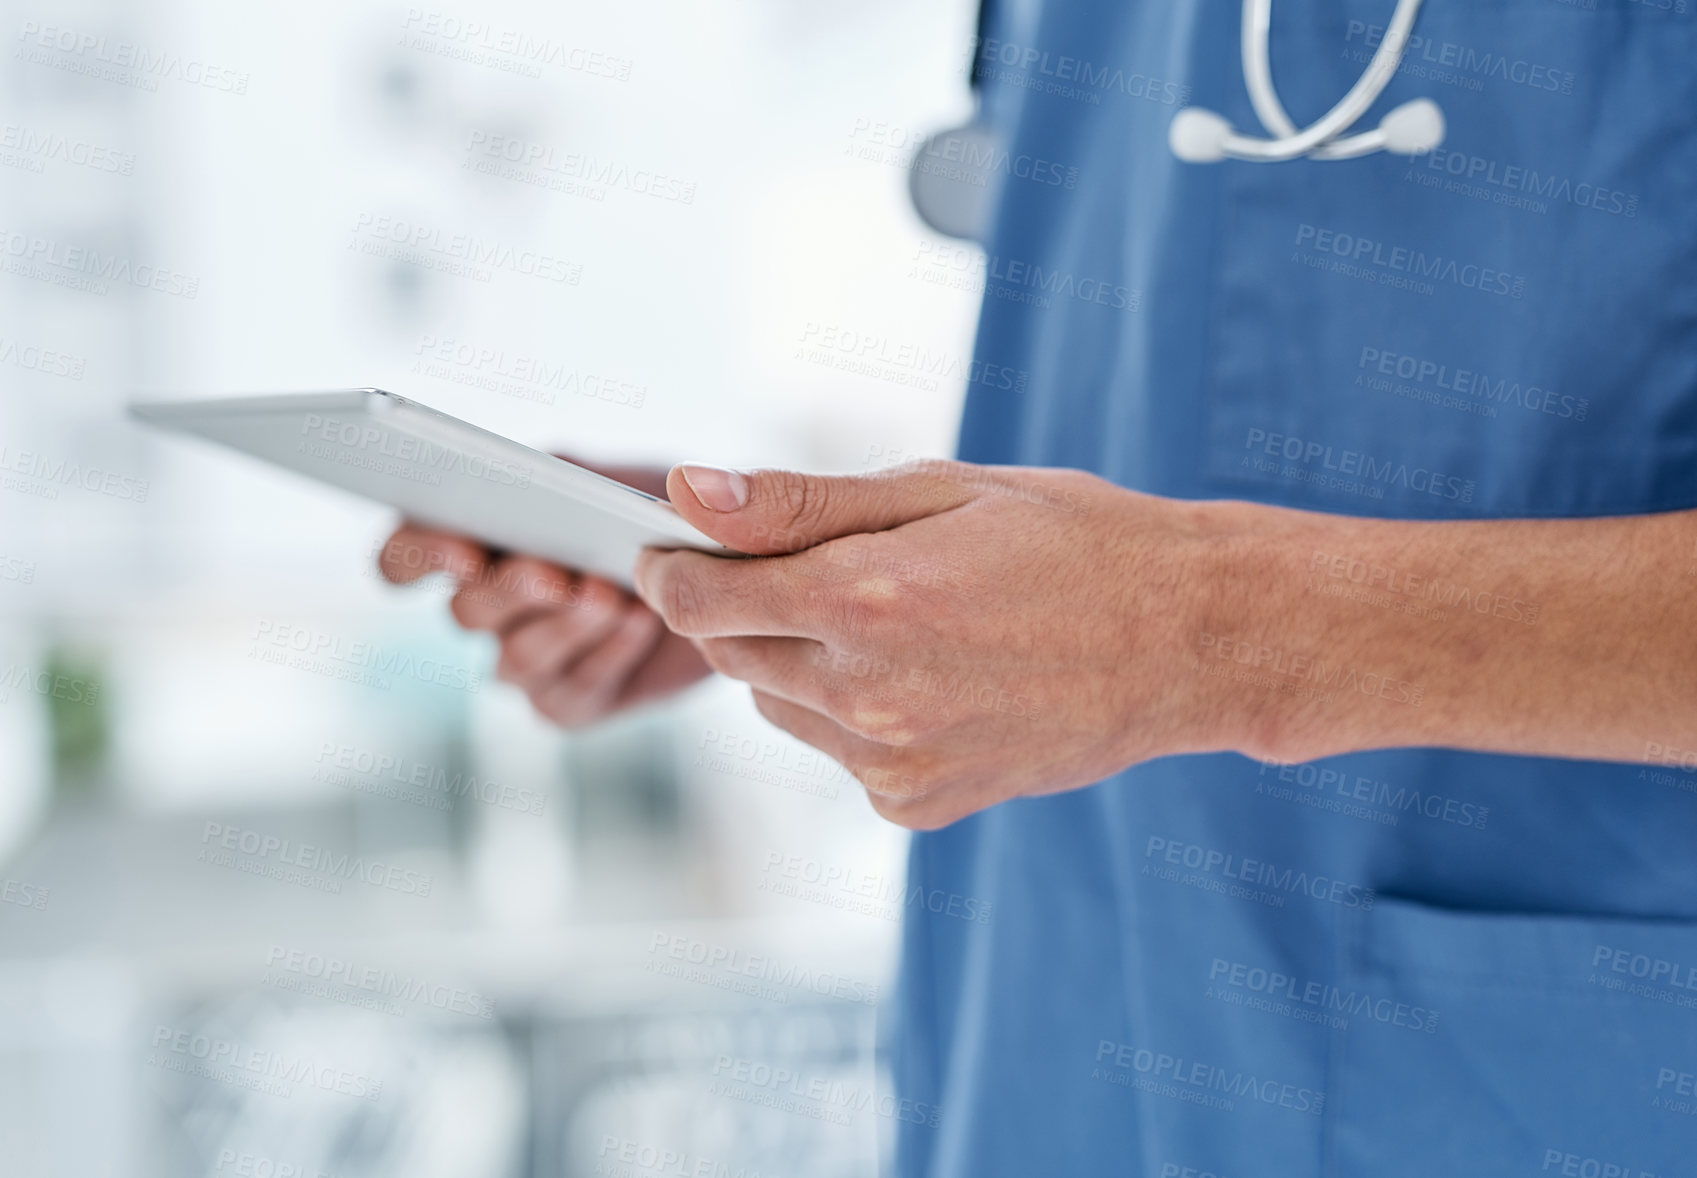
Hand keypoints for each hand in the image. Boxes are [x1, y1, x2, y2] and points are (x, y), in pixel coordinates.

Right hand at [377, 462, 711, 727]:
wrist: (725, 570)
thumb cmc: (651, 513)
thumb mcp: (609, 476)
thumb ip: (563, 474)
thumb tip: (540, 481)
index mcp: (474, 543)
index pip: (403, 558)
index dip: (416, 556)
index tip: (461, 550)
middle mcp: (488, 608)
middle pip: (464, 611)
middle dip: (508, 591)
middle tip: (553, 574)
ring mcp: (524, 661)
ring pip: (512, 660)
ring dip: (563, 626)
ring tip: (609, 595)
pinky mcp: (571, 701)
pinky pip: (565, 694)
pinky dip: (605, 657)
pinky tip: (640, 622)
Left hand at [632, 460, 1233, 827]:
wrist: (1188, 642)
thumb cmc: (1073, 541)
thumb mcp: (940, 490)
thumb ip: (800, 501)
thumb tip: (687, 491)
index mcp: (865, 598)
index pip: (699, 599)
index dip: (669, 569)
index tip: (668, 549)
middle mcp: (867, 695)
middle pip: (729, 655)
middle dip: (741, 607)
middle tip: (808, 567)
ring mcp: (892, 762)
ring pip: (779, 707)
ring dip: (796, 661)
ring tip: (889, 617)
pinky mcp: (918, 804)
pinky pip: (839, 754)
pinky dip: (852, 714)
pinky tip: (929, 676)